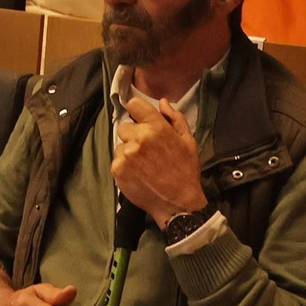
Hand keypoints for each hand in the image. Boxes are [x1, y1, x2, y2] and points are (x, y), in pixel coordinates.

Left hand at [112, 97, 207, 229]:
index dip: (137, 111)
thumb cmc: (185, 171)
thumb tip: (163, 102)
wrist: (178, 203)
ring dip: (128, 151)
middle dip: (134, 135)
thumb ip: (175, 118)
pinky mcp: (117, 169)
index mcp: (156, 128)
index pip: (134, 105)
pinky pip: (117, 159)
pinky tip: (138, 173)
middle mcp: (138, 138)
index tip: (140, 119)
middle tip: (147, 149)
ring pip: (120, 144)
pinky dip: (124, 165)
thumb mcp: (188, 141)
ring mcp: (126, 154)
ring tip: (144, 164)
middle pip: (125, 126)